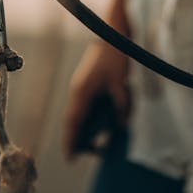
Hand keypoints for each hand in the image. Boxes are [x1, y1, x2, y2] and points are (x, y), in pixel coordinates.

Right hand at [63, 0, 130, 159]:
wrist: (114, 32)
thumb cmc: (115, 57)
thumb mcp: (120, 84)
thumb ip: (121, 107)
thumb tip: (122, 127)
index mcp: (82, 91)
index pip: (72, 122)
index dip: (70, 141)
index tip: (70, 159)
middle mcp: (79, 90)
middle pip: (74, 120)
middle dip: (78, 138)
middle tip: (85, 156)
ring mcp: (83, 85)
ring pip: (81, 113)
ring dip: (86, 128)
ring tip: (95, 146)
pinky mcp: (90, 81)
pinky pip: (87, 105)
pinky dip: (91, 117)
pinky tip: (103, 125)